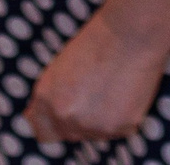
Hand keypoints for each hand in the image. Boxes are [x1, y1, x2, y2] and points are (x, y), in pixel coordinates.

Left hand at [25, 11, 167, 143]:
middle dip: (78, 121)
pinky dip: (121, 118)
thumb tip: (40, 119)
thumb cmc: (94, 43)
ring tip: (110, 89)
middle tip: (93, 94)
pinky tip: (124, 94)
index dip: (53, 125)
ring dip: (100, 121)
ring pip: (94, 134)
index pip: (42, 132)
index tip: (62, 118)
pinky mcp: (120, 128)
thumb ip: (50, 98)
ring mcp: (93, 126)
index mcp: (46, 99)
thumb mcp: (58, 68)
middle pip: (69, 135)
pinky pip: (117, 131)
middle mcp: (65, 116)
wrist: (129, 34)